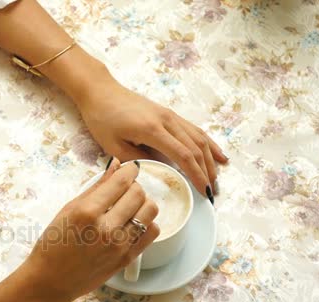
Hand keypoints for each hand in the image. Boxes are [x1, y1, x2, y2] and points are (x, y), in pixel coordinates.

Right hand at [24, 159, 159, 300]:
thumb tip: (115, 164)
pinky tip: (133, 222)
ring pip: (150, 210)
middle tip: (124, 189)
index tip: (129, 168)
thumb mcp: (69, 209)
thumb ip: (96, 186)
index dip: (129, 170)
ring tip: (129, 206)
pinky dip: (147, 222)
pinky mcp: (127, 258)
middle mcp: (106, 228)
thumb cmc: (53, 243)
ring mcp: (119, 245)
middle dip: (134, 185)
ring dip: (142, 202)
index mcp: (87, 212)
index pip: (121, 181)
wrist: (51, 280)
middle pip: (138, 193)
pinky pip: (152, 232)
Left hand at [76, 79, 228, 197]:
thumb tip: (158, 172)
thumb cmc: (102, 118)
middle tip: (212, 193)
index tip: (204, 192)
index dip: (196, 175)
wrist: (100, 92)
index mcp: (152, 130)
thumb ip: (137, 161)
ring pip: (199, 137)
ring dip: (210, 159)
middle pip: (195, 148)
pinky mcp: (169, 113)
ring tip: (216, 178)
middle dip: (206, 171)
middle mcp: (166, 120)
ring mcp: (170, 115)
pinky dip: (208, 143)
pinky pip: (194, 129)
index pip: (183, 155)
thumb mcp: (113, 145)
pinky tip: (218, 154)